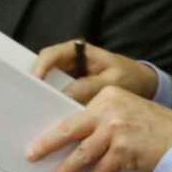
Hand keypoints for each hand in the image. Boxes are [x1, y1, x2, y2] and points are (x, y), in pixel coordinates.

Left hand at [24, 86, 171, 171]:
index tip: (41, 139)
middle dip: (49, 144)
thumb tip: (74, 138)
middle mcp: (110, 109)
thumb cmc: (153, 126)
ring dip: (68, 168)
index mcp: (108, 96)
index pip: (75, 114)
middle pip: (71, 129)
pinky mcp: (125, 149)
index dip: (56, 129)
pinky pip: (102, 168)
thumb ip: (102, 118)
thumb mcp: (126, 110)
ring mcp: (117, 129)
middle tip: (33, 154)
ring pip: (84, 153)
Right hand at [31, 39, 156, 104]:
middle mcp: (68, 62)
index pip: (51, 55)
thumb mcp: (112, 81)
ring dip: (43, 99)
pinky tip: (51, 121)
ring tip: (37, 115)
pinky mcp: (71, 92)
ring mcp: (68, 77)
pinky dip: (54, 107)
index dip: (39, 68)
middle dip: (36, 86)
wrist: (141, 85)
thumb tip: (65, 95)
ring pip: (48, 86)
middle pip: (44, 71)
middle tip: (29, 103)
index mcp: (77, 50)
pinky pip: (57, 98)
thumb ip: (90, 86)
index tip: (35, 82)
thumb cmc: (129, 77)